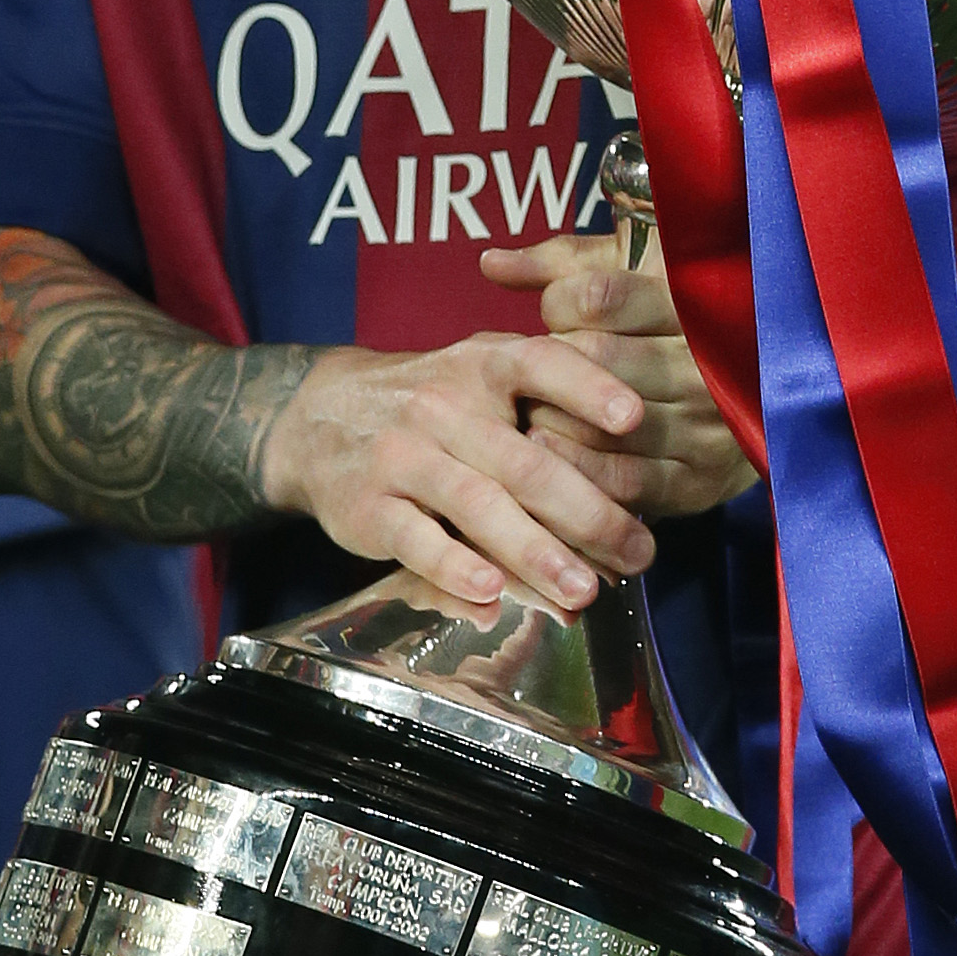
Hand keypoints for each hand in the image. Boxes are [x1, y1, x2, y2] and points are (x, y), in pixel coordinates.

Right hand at [258, 331, 654, 615]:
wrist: (317, 415)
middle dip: (589, 511)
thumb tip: (634, 459)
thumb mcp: (481, 375)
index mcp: (482, 364)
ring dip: (536, 552)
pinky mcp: (368, 506)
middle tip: (639, 551)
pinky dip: (454, 566)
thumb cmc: (431, 403)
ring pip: (478, 504)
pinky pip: (416, 538)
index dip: (589, 387)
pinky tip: (491, 592)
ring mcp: (402, 455)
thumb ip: (546, 399)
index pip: (541, 363)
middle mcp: (442, 404)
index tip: (634, 418)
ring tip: (584, 589)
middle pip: (525, 459)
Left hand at [482, 232, 759, 520]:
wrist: (758, 408)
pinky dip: (576, 469)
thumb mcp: (626, 281)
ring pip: (605, 420)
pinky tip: (546, 453)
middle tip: (529, 372)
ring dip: (552, 419)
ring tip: (526, 413)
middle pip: (597, 357)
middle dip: (550, 366)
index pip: (599, 296)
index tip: (552, 314)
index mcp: (688, 304)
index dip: (557, 304)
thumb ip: (559, 268)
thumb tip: (489, 262)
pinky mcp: (699, 480)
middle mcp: (704, 363)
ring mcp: (707, 424)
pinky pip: (624, 478)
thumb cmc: (663, 331)